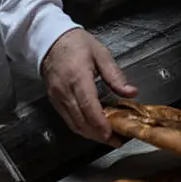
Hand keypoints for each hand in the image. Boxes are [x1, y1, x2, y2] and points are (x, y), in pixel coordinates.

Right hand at [41, 28, 137, 145]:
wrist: (49, 40)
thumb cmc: (76, 44)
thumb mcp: (101, 54)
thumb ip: (115, 76)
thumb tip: (131, 92)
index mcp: (78, 77)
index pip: (89, 106)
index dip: (100, 123)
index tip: (112, 135)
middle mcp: (65, 91)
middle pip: (81, 121)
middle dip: (98, 135)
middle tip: (116, 141)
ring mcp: (57, 97)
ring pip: (74, 124)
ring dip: (90, 134)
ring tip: (107, 138)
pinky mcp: (54, 100)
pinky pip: (67, 119)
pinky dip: (81, 127)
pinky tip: (93, 128)